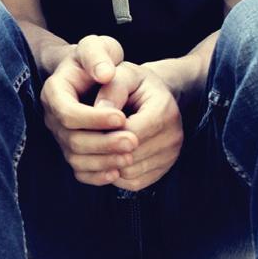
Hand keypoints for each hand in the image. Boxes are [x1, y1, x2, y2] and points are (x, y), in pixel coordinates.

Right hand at [40, 34, 139, 185]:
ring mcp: (60, 135)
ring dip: (104, 161)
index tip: (122, 117)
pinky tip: (118, 170)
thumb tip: (104, 74)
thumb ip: (99, 55)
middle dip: (104, 143)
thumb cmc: (96, 59)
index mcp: (54, 91)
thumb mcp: (98, 47)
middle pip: (71, 139)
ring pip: (76, 158)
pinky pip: (80, 171)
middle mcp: (52, 116)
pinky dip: (98, 175)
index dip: (93, 119)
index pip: (67, 112)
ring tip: (131, 155)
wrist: (92, 75)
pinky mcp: (71, 151)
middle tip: (134, 141)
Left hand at [94, 61, 184, 191]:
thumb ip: (111, 92)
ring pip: (130, 173)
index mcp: (164, 110)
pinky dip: (116, 174)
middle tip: (83, 139)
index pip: (131, 132)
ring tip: (94, 147)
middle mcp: (173, 136)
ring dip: (108, 163)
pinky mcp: (163, 170)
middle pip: (131, 156)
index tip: (86, 125)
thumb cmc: (133, 83)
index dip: (105, 132)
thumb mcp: (122, 76)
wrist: (152, 93)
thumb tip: (97, 110)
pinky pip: (134, 183)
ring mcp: (171, 156)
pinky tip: (106, 156)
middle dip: (104, 149)